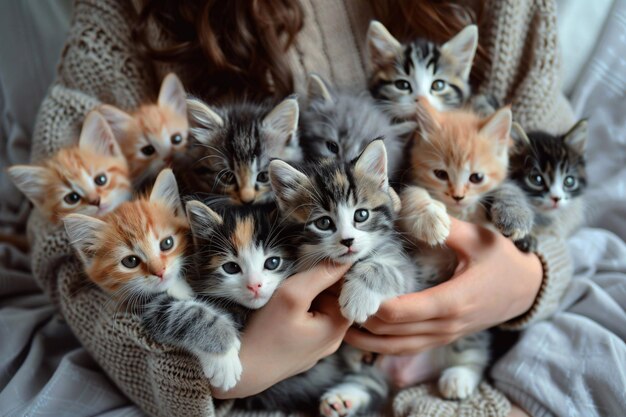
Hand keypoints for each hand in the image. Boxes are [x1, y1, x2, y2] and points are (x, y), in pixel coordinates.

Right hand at [212, 262, 351, 398]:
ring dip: (306, 296)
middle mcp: (333, 340)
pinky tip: (280, 310)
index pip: (348, 288)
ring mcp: (316, 347)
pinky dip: (298, 311)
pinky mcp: (300, 350)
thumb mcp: (293, 295)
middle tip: (293, 275)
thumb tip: (346, 255)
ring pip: (319, 309)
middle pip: (333, 298)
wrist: (240, 372)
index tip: (314, 259)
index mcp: (338, 327)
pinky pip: (307, 322)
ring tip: (283, 292)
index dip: (333, 270)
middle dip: (318, 283)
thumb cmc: (265, 333)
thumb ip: (321, 274)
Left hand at [345, 217, 541, 354]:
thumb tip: (414, 207)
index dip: (368, 302)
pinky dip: (380, 344)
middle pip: (390, 332)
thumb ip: (445, 227)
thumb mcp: (478, 237)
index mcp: (452, 301)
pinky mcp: (442, 338)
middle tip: (329, 298)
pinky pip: (405, 348)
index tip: (345, 285)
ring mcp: (443, 336)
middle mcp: (445, 325)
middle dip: (357, 316)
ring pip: (395, 347)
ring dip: (363, 336)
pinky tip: (359, 332)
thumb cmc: (503, 259)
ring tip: (335, 318)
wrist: (528, 288)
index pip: (399, 312)